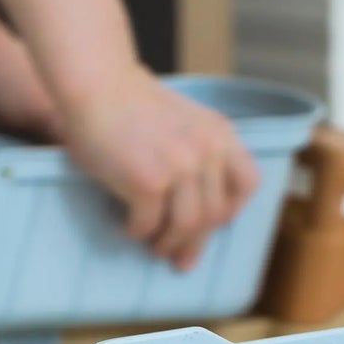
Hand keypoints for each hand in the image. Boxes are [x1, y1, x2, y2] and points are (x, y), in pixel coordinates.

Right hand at [60, 64, 261, 269]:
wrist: (97, 84)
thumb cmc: (130, 104)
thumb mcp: (184, 120)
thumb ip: (198, 152)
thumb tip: (193, 204)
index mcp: (220, 134)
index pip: (247, 183)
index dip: (229, 210)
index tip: (211, 225)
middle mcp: (207, 151)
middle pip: (214, 215)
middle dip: (195, 242)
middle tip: (180, 258)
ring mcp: (180, 168)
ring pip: (186, 227)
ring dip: (169, 244)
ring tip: (153, 247)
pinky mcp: (149, 182)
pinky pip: (148, 224)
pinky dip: (136, 232)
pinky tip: (126, 227)